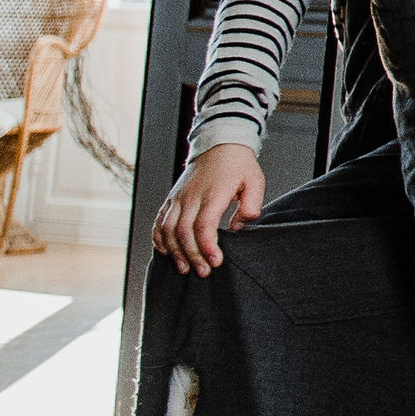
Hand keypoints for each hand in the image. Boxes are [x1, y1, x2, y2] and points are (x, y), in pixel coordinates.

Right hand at [153, 143, 264, 275]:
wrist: (220, 144)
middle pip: (183, 232)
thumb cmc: (238, 164)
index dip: (207, 247)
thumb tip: (237, 228)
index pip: (203, 225)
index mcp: (213, 193)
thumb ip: (251, 206)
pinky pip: (159, 221)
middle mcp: (191, 196)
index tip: (216, 262)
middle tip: (203, 272)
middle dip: (192, 256)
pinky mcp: (172, 198)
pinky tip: (166, 252)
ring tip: (185, 268)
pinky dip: (159, 238)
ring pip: (167, 229)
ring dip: (174, 251)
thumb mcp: (255, 181)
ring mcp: (178, 197)